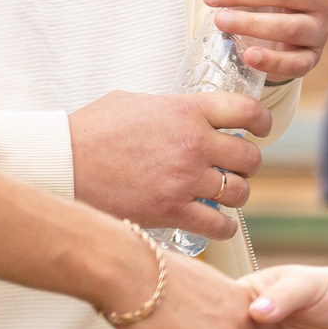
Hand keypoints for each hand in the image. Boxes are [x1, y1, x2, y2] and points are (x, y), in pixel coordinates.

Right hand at [71, 89, 269, 236]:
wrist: (65, 162)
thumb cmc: (92, 130)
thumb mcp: (135, 102)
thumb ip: (169, 108)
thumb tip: (182, 115)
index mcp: (188, 110)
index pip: (248, 111)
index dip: (261, 123)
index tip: (260, 131)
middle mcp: (195, 143)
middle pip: (250, 158)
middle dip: (246, 164)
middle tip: (233, 169)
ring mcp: (186, 179)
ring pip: (240, 192)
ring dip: (235, 195)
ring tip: (222, 196)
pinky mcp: (174, 211)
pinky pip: (219, 224)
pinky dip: (222, 226)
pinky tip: (215, 223)